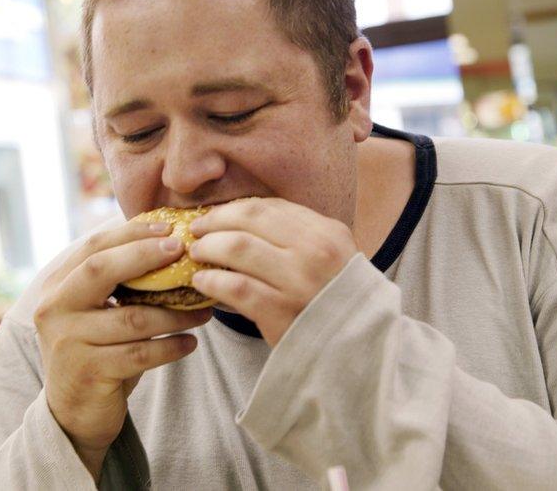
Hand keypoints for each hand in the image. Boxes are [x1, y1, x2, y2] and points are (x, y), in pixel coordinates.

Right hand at [34, 221, 212, 479]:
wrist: (75, 412)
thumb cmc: (98, 349)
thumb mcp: (98, 309)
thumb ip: (118, 279)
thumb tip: (171, 240)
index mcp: (57, 285)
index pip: (93, 246)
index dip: (132, 233)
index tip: (170, 228)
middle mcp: (54, 309)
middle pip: (100, 270)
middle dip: (145, 255)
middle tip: (183, 251)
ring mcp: (67, 342)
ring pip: (132, 318)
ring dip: (175, 313)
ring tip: (203, 311)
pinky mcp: (87, 373)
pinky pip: (140, 354)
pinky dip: (171, 347)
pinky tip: (190, 343)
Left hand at [189, 198, 357, 345]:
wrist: (359, 350)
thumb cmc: (338, 302)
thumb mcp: (333, 258)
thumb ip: (298, 236)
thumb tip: (244, 220)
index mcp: (327, 232)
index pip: (269, 207)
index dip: (233, 209)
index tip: (215, 216)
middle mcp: (315, 252)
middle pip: (249, 219)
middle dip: (215, 222)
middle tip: (197, 230)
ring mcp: (299, 282)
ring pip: (238, 248)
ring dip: (208, 247)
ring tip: (196, 254)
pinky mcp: (282, 313)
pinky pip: (236, 288)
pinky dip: (212, 281)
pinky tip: (201, 282)